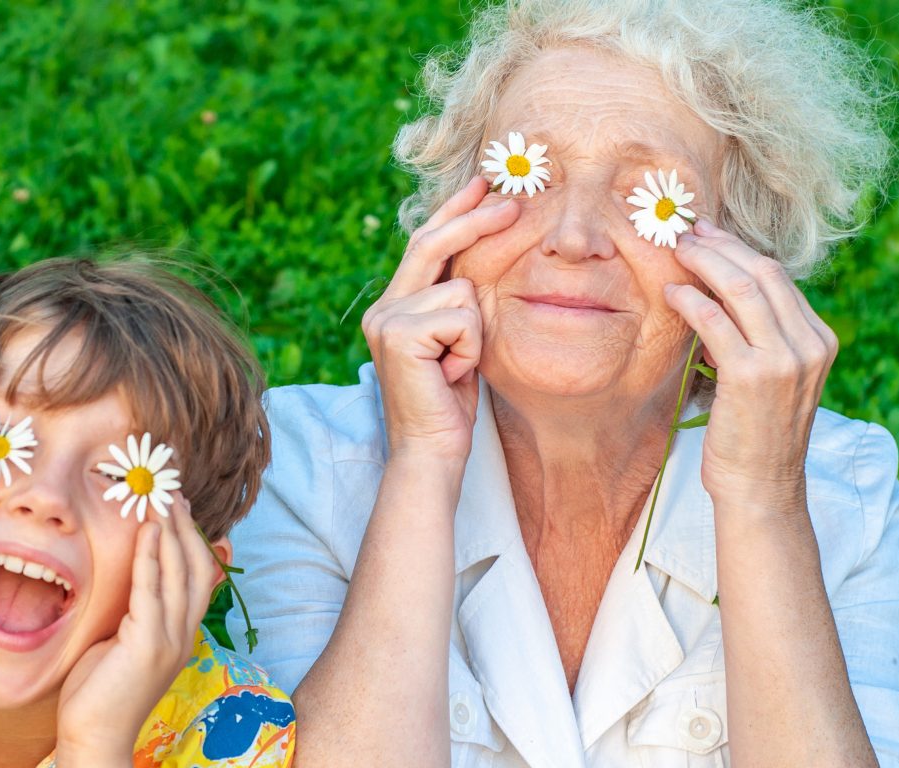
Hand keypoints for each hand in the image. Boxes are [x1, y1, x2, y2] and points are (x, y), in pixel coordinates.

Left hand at [56, 499, 220, 759]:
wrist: (93, 739)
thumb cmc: (98, 694)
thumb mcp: (120, 643)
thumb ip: (131, 612)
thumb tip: (126, 578)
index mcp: (181, 636)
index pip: (199, 578)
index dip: (192, 539)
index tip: (177, 506)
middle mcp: (184, 636)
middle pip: (197, 568)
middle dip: (186, 526)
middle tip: (172, 491)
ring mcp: (170, 642)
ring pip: (180, 574)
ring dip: (172, 532)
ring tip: (161, 499)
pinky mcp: (148, 646)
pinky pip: (152, 591)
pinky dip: (151, 557)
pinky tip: (147, 531)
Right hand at [361, 176, 518, 465]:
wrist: (431, 451)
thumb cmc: (450, 405)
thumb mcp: (458, 343)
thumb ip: (456, 305)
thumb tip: (479, 262)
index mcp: (395, 307)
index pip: (425, 245)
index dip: (453, 212)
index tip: (483, 186)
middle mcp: (383, 308)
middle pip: (433, 244)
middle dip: (475, 220)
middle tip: (515, 204)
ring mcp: (387, 319)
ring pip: (461, 290)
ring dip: (476, 332)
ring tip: (458, 367)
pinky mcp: (400, 334)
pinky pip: (462, 317)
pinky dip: (470, 347)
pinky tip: (452, 374)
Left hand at [664, 219, 839, 504]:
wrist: (762, 487)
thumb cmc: (755, 434)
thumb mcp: (772, 378)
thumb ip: (760, 337)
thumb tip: (721, 297)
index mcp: (820, 340)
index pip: (780, 278)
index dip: (740, 251)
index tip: (710, 235)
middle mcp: (810, 345)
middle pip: (763, 273)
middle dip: (722, 246)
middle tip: (688, 233)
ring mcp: (785, 359)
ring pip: (742, 288)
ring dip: (705, 263)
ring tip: (676, 252)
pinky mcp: (752, 375)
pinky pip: (716, 322)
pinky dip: (692, 301)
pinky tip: (672, 293)